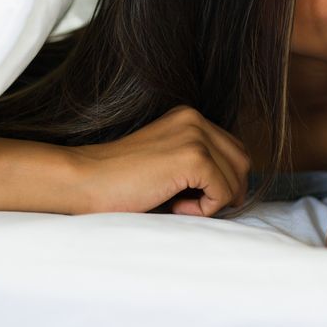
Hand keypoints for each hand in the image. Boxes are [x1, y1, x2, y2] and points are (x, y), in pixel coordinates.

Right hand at [71, 106, 250, 216]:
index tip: (198, 198)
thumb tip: (237, 189)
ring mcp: (195, 136)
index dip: (225, 180)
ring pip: (236, 179)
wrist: (84, 182)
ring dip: (213, 202)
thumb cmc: (121, 182)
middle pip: (242, 162)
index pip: (233, 150)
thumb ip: (198, 164)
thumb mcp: (166, 163)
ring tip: (178, 205)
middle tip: (195, 206)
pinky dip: (205, 209)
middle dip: (227, 191)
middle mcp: (195, 120)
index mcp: (189, 117)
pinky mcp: (193, 157)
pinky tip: (175, 206)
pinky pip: (223, 192)